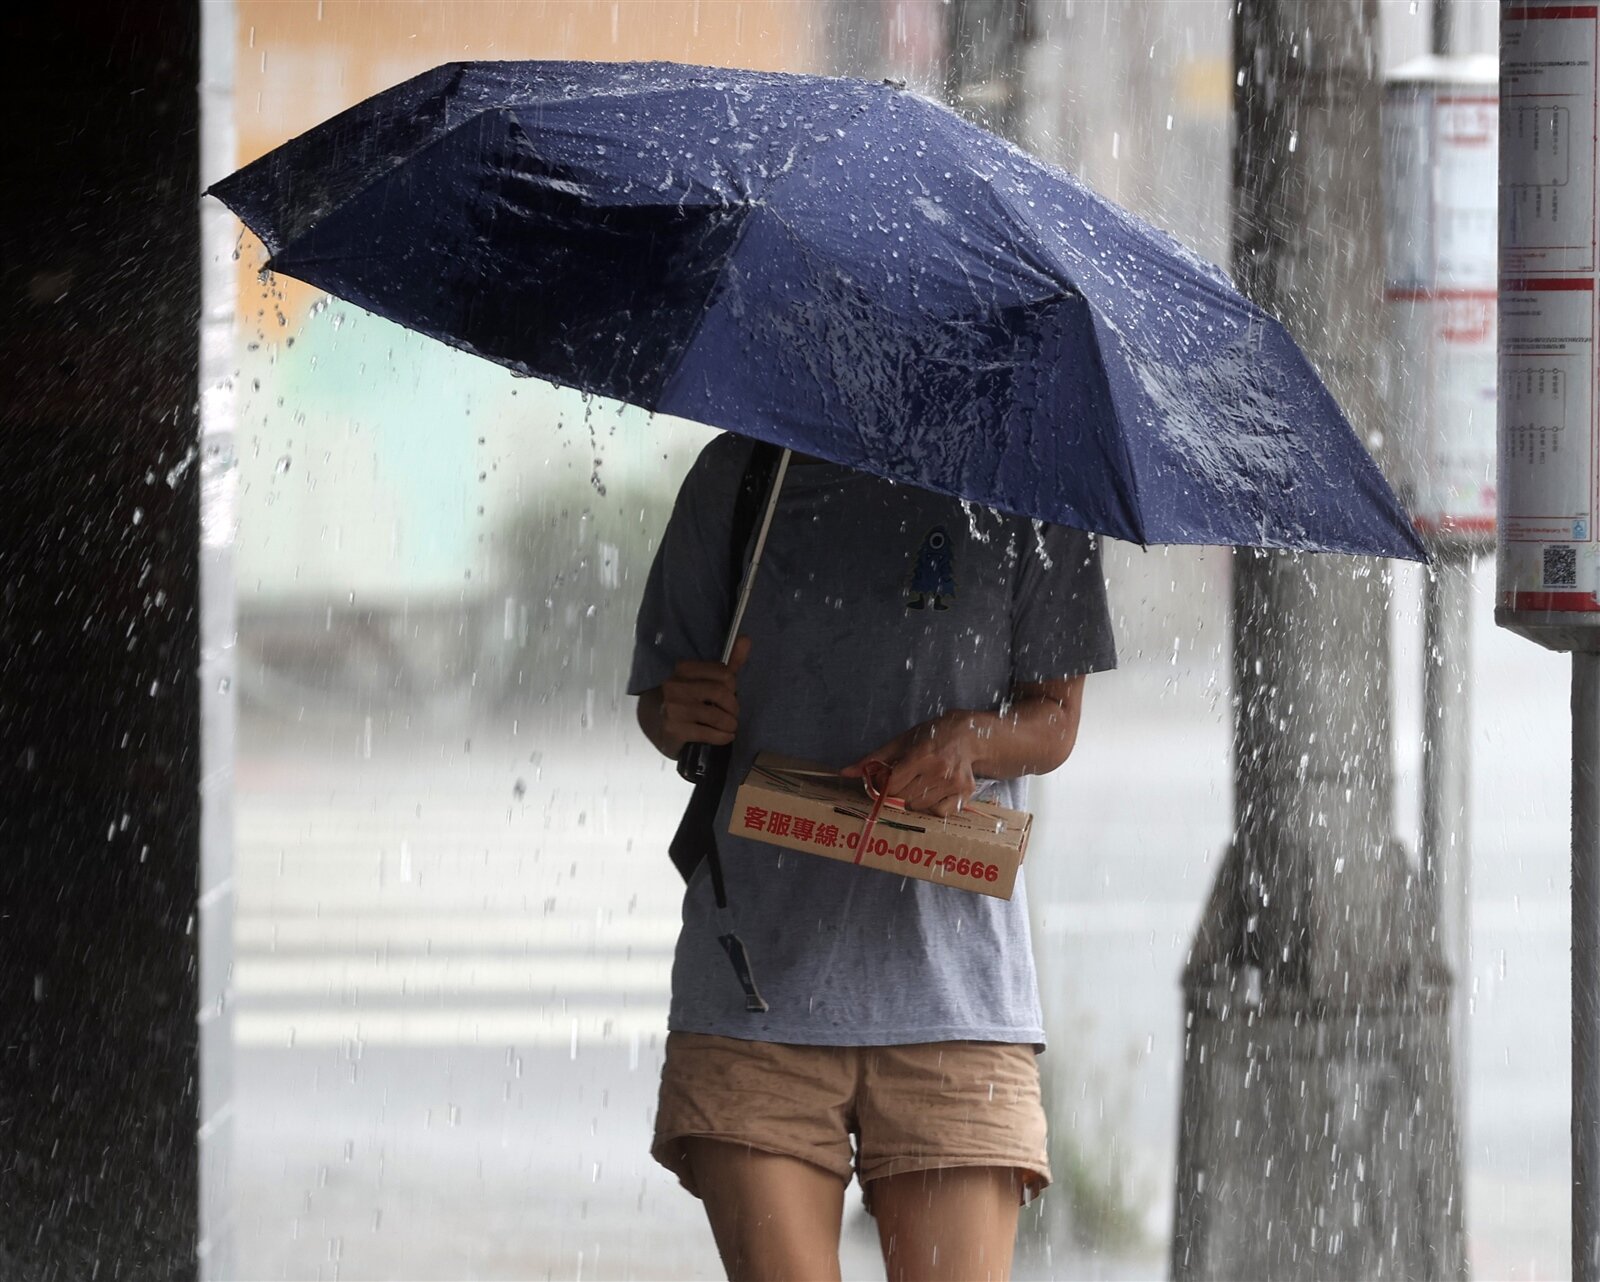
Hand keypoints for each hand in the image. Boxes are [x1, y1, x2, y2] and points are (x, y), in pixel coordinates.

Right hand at [654, 636, 751, 752]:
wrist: (656, 723)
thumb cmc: (687, 699)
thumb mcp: (706, 679)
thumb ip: (729, 662)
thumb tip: (746, 639)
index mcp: (684, 669)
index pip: (724, 673)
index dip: (733, 687)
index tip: (730, 694)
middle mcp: (676, 686)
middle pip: (722, 693)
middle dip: (733, 707)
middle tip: (733, 715)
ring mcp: (673, 708)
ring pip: (717, 715)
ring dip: (730, 724)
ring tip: (730, 727)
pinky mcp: (674, 729)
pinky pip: (708, 733)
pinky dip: (723, 737)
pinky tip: (725, 737)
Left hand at [840, 712, 979, 817]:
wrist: (967, 735)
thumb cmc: (930, 736)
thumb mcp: (901, 742)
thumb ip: (873, 759)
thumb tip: (845, 772)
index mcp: (921, 755)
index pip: (892, 785)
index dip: (884, 785)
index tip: (887, 779)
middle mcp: (939, 771)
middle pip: (904, 798)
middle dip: (898, 792)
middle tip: (905, 780)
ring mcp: (954, 784)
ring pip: (920, 807)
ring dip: (914, 799)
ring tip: (921, 783)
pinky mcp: (965, 793)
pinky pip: (939, 812)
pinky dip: (932, 806)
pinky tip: (935, 791)